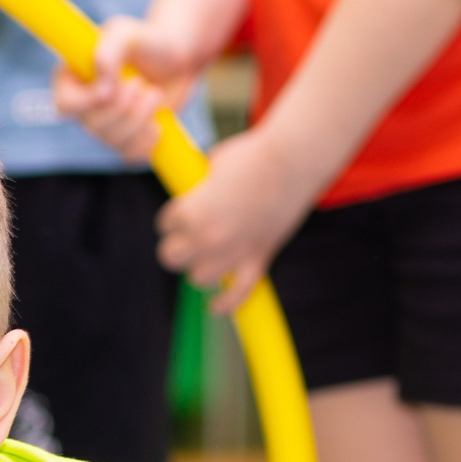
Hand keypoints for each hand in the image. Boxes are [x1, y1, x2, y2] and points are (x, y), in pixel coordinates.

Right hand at [51, 15, 206, 162]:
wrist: (178, 58)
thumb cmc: (147, 41)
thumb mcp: (126, 34)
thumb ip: (110, 52)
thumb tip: (103, 92)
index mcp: (73, 79)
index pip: (65, 105)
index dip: (87, 104)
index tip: (112, 89)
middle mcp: (84, 106)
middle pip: (93, 125)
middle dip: (125, 106)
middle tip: (140, 82)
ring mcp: (104, 127)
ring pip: (114, 141)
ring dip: (141, 117)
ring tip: (153, 93)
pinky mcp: (126, 141)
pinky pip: (130, 154)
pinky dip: (149, 139)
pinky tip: (157, 120)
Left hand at [155, 123, 320, 307]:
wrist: (294, 159)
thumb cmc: (252, 155)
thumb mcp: (212, 165)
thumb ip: (199, 190)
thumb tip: (197, 199)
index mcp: (192, 212)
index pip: (166, 223)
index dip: (174, 214)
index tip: (184, 206)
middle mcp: (208, 238)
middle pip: (171, 257)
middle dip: (177, 244)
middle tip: (186, 233)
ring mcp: (234, 252)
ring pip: (199, 277)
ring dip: (198, 267)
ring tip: (203, 255)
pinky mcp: (259, 258)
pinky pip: (239, 293)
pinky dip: (226, 303)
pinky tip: (215, 306)